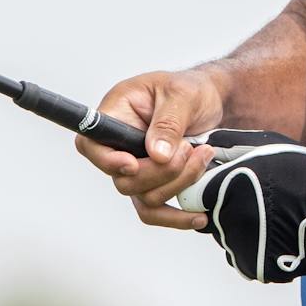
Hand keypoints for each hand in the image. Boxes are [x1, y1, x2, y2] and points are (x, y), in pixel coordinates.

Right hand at [74, 69, 226, 230]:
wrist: (214, 101)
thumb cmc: (192, 88)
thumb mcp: (182, 94)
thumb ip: (168, 123)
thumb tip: (157, 154)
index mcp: (118, 113)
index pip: (91, 144)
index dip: (107, 160)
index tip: (134, 163)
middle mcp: (122, 144)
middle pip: (123, 179)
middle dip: (161, 172)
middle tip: (189, 149)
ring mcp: (138, 167)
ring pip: (144, 197)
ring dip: (178, 183)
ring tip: (203, 156)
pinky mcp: (156, 183)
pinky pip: (157, 210)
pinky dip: (177, 217)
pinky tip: (198, 215)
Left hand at [177, 144, 305, 282]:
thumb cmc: (305, 174)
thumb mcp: (265, 148)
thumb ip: (227, 147)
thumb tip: (201, 146)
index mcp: (225, 190)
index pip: (194, 193)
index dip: (207, 186)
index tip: (225, 182)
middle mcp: (226, 222)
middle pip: (210, 215)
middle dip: (227, 206)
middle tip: (262, 197)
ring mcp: (239, 249)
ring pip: (227, 235)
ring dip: (242, 226)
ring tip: (275, 214)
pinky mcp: (253, 267)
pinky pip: (243, 254)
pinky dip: (256, 245)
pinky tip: (278, 232)